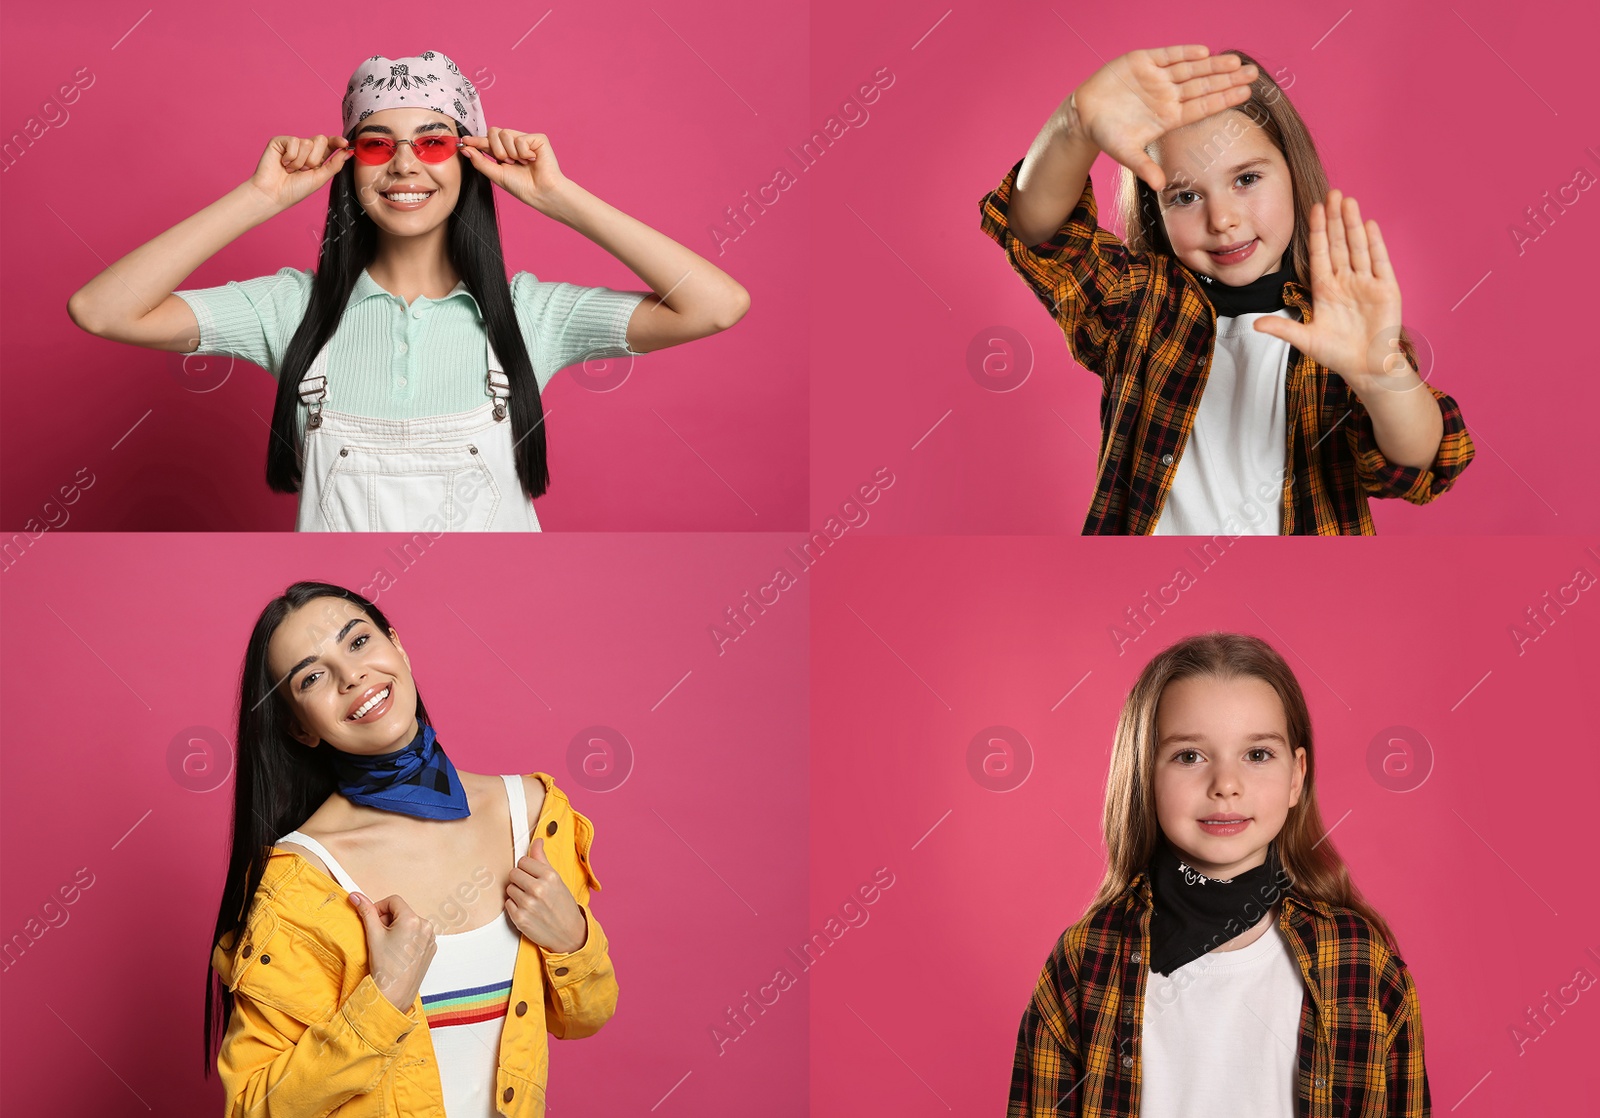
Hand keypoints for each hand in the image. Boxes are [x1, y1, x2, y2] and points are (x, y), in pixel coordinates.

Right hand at [247, 134, 351, 212]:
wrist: (274, 194)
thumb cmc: (295, 190)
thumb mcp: (320, 178)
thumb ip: (334, 164)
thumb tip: (349, 152)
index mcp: (317, 157)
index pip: (330, 144)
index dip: (337, 141)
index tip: (344, 143)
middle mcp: (306, 149)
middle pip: (321, 139)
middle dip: (314, 158)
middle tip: (304, 170)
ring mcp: (292, 144)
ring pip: (307, 142)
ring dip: (301, 161)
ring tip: (291, 170)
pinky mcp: (280, 141)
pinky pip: (294, 141)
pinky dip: (291, 157)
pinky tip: (283, 164)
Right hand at [348, 891, 435, 1011]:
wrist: (394, 993)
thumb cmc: (384, 967)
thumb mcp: (373, 935)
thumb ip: (366, 911)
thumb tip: (356, 896)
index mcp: (412, 919)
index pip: (393, 900)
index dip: (379, 907)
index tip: (372, 919)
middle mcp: (426, 926)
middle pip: (402, 911)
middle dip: (388, 919)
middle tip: (378, 935)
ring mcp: (430, 938)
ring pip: (410, 923)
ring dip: (397, 928)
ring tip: (388, 946)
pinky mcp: (431, 948)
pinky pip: (418, 935)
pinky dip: (407, 938)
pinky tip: (398, 952)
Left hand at [461, 127, 568, 211]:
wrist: (541, 192)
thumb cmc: (521, 186)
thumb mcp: (496, 174)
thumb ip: (480, 161)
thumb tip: (465, 149)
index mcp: (503, 152)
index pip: (486, 141)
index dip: (475, 140)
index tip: (464, 141)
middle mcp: (513, 144)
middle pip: (493, 132)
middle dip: (496, 148)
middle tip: (506, 162)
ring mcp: (525, 140)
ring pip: (505, 133)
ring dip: (510, 152)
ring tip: (520, 163)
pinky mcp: (537, 139)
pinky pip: (520, 138)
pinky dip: (523, 152)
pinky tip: (532, 160)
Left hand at [504, 837, 586, 952]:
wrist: (569, 934)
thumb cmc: (563, 905)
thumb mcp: (557, 879)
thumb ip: (542, 859)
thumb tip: (537, 841)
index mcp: (549, 876)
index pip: (523, 861)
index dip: (527, 868)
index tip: (532, 874)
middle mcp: (538, 889)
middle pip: (513, 873)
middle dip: (520, 879)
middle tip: (530, 887)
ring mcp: (528, 904)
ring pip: (509, 888)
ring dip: (517, 893)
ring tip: (530, 899)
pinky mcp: (519, 918)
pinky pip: (507, 903)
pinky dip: (514, 906)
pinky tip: (526, 909)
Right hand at [1070, 46, 1257, 192]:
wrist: (1084, 115)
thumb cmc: (1108, 135)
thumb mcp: (1126, 153)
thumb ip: (1144, 167)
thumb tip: (1160, 187)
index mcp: (1169, 116)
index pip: (1202, 106)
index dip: (1223, 99)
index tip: (1245, 94)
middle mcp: (1168, 95)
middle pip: (1203, 85)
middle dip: (1227, 79)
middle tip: (1253, 73)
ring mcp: (1157, 77)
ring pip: (1190, 68)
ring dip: (1212, 64)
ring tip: (1235, 61)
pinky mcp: (1142, 61)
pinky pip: (1168, 55)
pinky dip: (1184, 53)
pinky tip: (1204, 52)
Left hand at [1253, 190, 1411, 386]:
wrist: (1366, 368)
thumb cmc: (1336, 354)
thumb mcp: (1305, 340)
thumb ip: (1282, 329)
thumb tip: (1254, 324)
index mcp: (1326, 289)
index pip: (1320, 253)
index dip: (1317, 232)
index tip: (1313, 209)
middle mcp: (1346, 281)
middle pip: (1339, 244)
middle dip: (1334, 219)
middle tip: (1332, 192)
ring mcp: (1367, 283)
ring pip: (1358, 247)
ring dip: (1353, 224)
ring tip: (1348, 201)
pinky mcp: (1386, 290)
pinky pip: (1379, 262)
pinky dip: (1375, 244)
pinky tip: (1368, 225)